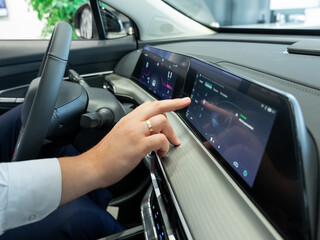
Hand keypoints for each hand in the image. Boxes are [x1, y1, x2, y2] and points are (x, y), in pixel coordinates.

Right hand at [59, 97, 189, 203]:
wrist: (93, 166)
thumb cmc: (105, 154)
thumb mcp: (119, 134)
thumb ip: (134, 128)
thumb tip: (149, 130)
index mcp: (128, 119)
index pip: (150, 104)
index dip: (166, 102)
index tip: (178, 101)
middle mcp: (132, 122)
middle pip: (158, 107)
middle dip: (175, 105)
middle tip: (185, 104)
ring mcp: (135, 133)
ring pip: (162, 121)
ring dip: (169, 134)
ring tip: (167, 145)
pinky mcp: (139, 146)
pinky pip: (160, 140)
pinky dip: (165, 146)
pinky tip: (160, 153)